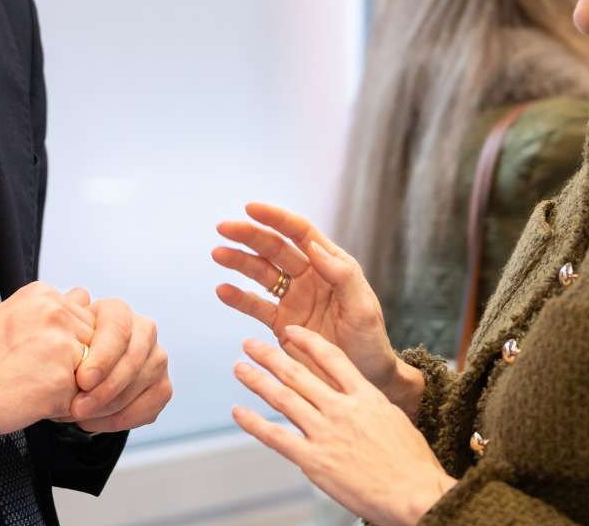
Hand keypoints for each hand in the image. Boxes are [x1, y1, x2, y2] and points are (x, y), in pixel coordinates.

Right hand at [0, 281, 94, 443]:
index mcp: (42, 294)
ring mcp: (61, 345)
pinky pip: (82, 399)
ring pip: (92, 372)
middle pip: (93, 344)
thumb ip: (51, 312)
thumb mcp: (12, 316)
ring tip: (30, 385)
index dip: (66, 344)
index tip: (37, 354)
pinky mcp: (62, 380)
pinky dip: (62, 408)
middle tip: (32, 373)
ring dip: (70, 386)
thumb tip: (83, 300)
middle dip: (74, 364)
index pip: (84, 317)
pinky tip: (30, 401)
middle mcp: (55, 312)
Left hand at [58, 295, 171, 431]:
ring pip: (142, 383)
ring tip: (79, 416)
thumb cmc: (61, 351)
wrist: (69, 376)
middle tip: (77, 408)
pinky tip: (93, 422)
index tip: (82, 380)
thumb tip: (77, 298)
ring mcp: (156, 358)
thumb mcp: (56, 334)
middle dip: (105, 388)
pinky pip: (149, 406)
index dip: (103, 355)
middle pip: (133, 358)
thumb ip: (63, 321)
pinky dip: (121, 419)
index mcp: (117, 311)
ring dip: (110, 406)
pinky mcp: (162, 386)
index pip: (118, 327)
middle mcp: (143, 330)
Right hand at [213, 202, 421, 411]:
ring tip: (218, 254)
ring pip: (260, 273)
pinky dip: (238, 298)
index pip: (301, 233)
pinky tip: (222, 290)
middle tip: (223, 228)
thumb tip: (314, 247)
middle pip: (274, 248)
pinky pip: (255, 306)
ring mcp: (292, 299)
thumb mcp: (363, 309)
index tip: (251, 208)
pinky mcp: (280, 323)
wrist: (365, 380)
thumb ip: (342, 276)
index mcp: (331, 266)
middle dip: (249, 235)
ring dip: (238, 261)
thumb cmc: (371, 342)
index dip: (276, 218)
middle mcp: (309, 277)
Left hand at [232, 326, 452, 525]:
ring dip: (257, 380)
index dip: (308, 342)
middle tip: (250, 344)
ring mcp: (326, 433)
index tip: (290, 331)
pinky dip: (253, 423)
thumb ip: (370, 406)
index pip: (331, 358)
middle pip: (299, 374)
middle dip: (270, 356)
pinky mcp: (314, 460)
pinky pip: (276, 437)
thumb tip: (355, 399)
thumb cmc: (412, 465)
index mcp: (365, 396)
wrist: (416, 496)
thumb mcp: (394, 420)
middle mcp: (342, 409)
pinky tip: (238, 412)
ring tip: (240, 368)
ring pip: (283, 398)